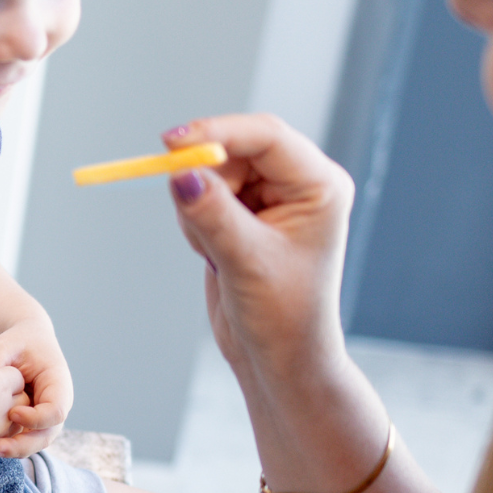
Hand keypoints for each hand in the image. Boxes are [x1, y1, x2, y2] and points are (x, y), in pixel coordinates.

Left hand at [0, 315, 71, 458]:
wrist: (25, 343)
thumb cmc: (17, 342)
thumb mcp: (6, 345)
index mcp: (58, 382)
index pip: (56, 409)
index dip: (36, 417)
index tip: (12, 413)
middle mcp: (57, 403)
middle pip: (48, 434)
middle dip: (23, 444)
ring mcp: (46, 417)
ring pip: (36, 442)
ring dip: (15, 449)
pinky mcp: (32, 424)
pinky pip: (24, 440)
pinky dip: (9, 446)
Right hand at [162, 114, 355, 388]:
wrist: (280, 359)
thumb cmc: (284, 316)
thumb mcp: (246, 263)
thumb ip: (212, 214)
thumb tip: (179, 173)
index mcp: (319, 185)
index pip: (266, 137)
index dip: (218, 133)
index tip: (172, 144)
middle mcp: (299, 183)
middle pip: (236, 149)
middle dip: (205, 178)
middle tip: (188, 213)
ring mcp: (271, 197)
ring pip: (214, 171)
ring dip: (199, 206)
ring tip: (215, 252)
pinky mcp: (245, 214)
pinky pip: (205, 193)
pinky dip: (195, 219)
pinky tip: (212, 253)